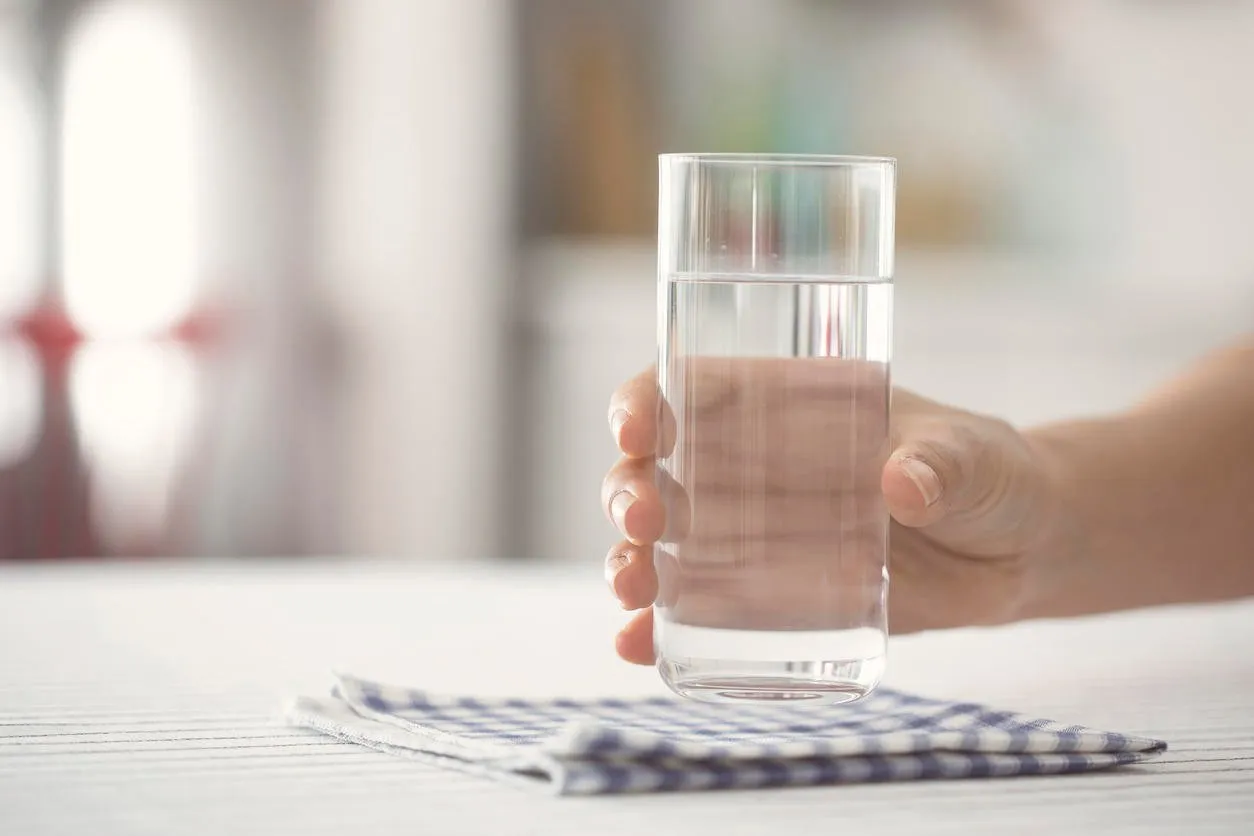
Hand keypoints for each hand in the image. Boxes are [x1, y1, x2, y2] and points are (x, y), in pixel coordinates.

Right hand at [602, 361, 1062, 664]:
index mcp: (783, 406)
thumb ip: (946, 462)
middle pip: (655, 471)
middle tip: (645, 523)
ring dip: (629, 564)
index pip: (688, 389)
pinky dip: (657, 630)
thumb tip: (904, 485)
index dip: (644, 402)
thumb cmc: (989, 473)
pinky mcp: (771, 602)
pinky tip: (637, 646)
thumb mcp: (974, 455)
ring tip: (631, 591)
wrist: (1019, 552)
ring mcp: (753, 539)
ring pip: (661, 546)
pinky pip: (698, 613)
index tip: (638, 431)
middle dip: (629, 493)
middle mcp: (750, 470)